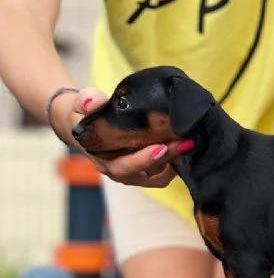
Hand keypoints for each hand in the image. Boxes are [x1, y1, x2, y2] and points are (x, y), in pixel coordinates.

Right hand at [52, 87, 192, 187]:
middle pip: (145, 174)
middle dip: (167, 159)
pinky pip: (162, 173)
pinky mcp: (143, 168)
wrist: (81, 122)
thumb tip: (92, 102)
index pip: (123, 167)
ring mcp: (132, 171)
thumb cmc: (82, 113)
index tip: (161, 147)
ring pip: (157, 176)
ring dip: (174, 162)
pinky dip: (174, 163)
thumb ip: (86, 101)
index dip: (143, 160)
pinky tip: (184, 148)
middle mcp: (118, 170)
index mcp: (102, 158)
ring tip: (189, 145)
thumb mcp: (80, 104)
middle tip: (185, 143)